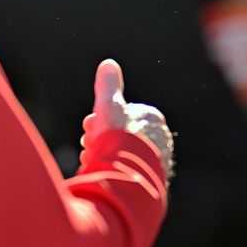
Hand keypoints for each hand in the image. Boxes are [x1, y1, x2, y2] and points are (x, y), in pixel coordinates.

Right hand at [80, 59, 173, 177]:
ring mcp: (157, 162)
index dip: (99, 120)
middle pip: (121, 135)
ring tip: (90, 160)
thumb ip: (108, 85)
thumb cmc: (117, 139)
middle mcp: (160, 140)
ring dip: (103, 154)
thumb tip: (108, 64)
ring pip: (123, 154)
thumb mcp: (109, 105)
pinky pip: (128, 172)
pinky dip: (113, 171)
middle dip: (100, 138)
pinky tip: (101, 173)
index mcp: (153, 119)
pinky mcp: (151, 182)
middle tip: (86, 145)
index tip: (87, 126)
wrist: (128, 178)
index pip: (121, 114)